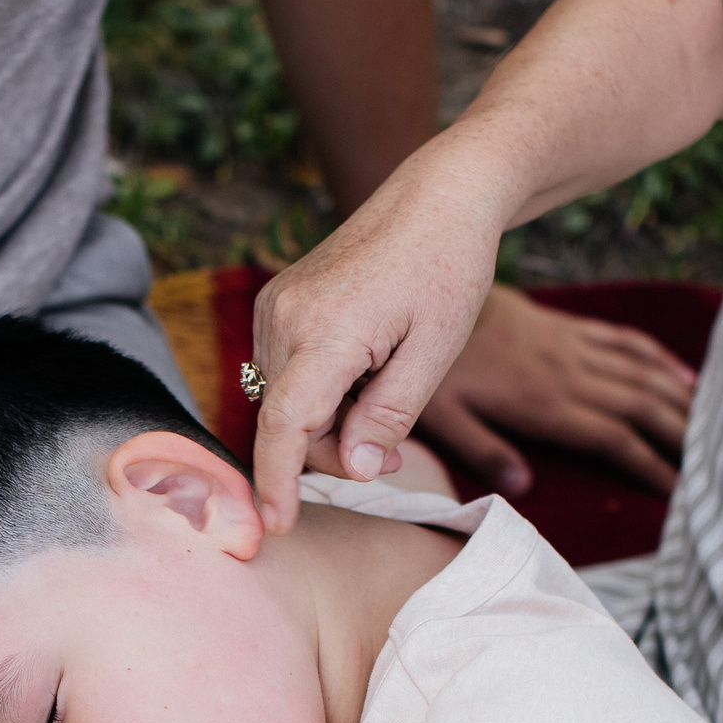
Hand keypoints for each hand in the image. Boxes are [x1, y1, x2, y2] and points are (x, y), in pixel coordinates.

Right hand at [249, 143, 514, 531]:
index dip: (275, 482)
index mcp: (325, 330)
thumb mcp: (435, 352)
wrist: (439, 195)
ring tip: (384, 385)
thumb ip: (390, 417)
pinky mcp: (278, 302)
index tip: (275, 527)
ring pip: (285, 401)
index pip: (283, 425)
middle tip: (392, 445)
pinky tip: (363, 367)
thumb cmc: (448, 267)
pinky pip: (285, 372)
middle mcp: (284, 317)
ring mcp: (275, 306)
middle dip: (331, 448)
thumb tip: (354, 469)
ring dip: (327, 418)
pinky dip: (319, 390)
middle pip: (287, 422)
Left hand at [420, 287, 695, 494]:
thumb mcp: (442, 416)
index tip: (678, 490)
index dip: (648, 464)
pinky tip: (684, 376)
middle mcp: (568, 374)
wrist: (428, 286)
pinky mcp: (567, 329)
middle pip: (640, 406)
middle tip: (716, 464)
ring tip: (714, 427)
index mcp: (542, 403)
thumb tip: (524, 489)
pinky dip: (658, 360)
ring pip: (641, 374)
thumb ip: (482, 451)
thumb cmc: (432, 364)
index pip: (611, 438)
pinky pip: (624, 342)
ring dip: (679, 399)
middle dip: (680, 435)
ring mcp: (571, 348)